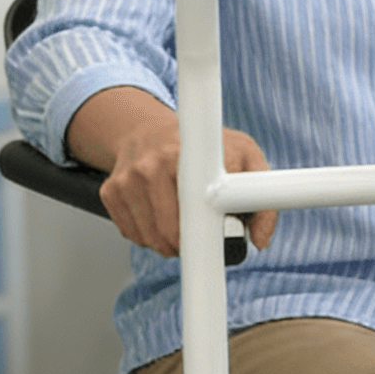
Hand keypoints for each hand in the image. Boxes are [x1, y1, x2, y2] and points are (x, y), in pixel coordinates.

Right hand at [66, 87, 275, 256]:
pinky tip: (159, 216)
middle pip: (170, 233)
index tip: (210, 243)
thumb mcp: (246, 156)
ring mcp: (127, 179)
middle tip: (201, 234)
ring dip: (169, 244)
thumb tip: (261, 241)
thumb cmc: (204, 145)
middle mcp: (151, 165)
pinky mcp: (111, 192)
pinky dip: (148, 235)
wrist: (151, 128)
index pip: (193, 207)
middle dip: (189, 245)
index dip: (202, 233)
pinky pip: (131, 233)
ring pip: (151, 239)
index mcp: (186, 154)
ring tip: (182, 222)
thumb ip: (263, 198)